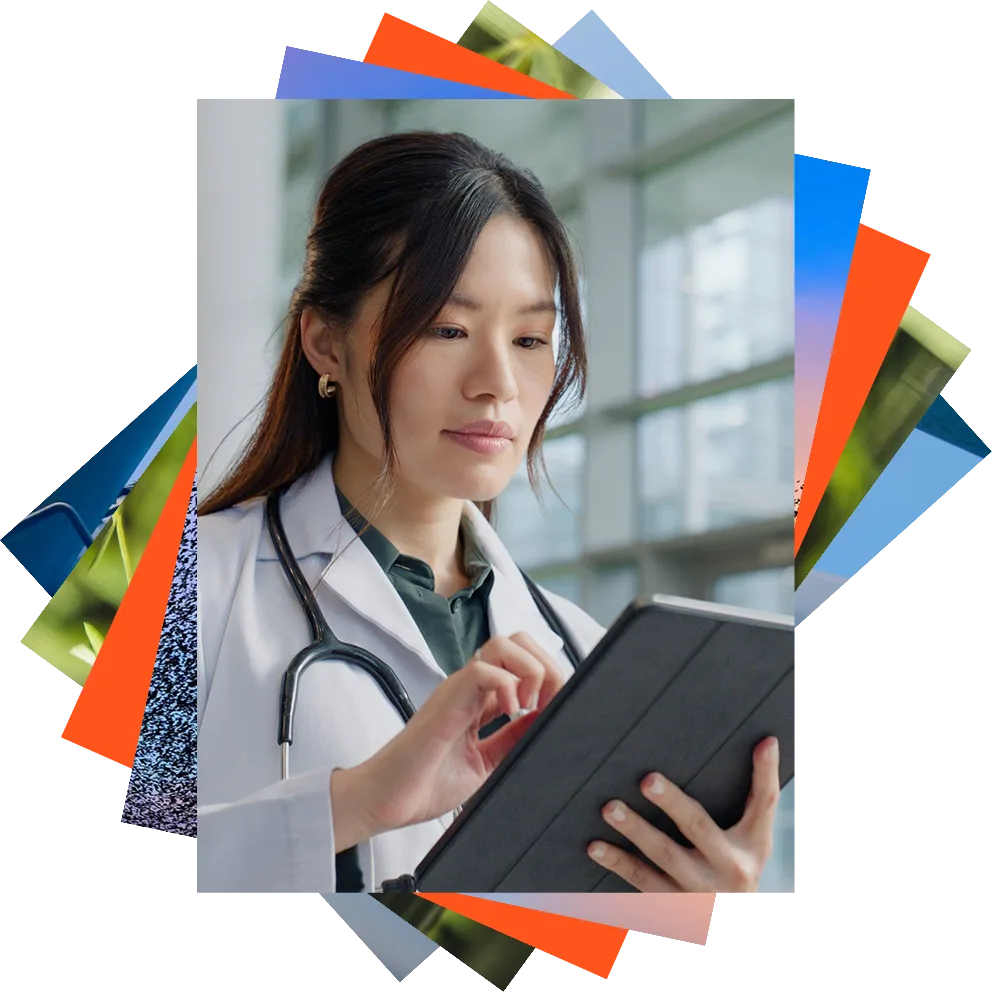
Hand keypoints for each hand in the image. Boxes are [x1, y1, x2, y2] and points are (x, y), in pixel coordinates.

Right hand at [334, 633, 565, 846]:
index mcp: (481, 700)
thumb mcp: (487, 762)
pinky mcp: (447, 698)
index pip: (523, 662)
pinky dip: (506, 686)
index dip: (549, 677)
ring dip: (529, 670)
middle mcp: (471, 688)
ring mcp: (458, 689)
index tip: (556, 708)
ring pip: (503, 645)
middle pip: (518, 642)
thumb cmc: (426, 784)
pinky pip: (482, 670)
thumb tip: (545, 718)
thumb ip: (513, 739)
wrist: (386, 800)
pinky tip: (510, 715)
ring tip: (529, 704)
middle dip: (546, 666)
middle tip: (547, 702)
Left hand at [587, 737, 780, 893]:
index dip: (759, 775)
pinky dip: (617, 863)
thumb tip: (767, 741)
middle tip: (647, 780)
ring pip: (661, 861)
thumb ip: (762, 791)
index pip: (757, 806)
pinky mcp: (669, 905)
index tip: (756, 745)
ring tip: (610, 809)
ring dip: (633, 834)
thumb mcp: (758, 833)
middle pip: (697, 830)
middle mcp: (723, 871)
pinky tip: (595, 846)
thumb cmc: (742, 862)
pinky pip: (639, 883)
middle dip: (672, 804)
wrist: (731, 917)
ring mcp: (694, 891)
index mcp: (747, 848)